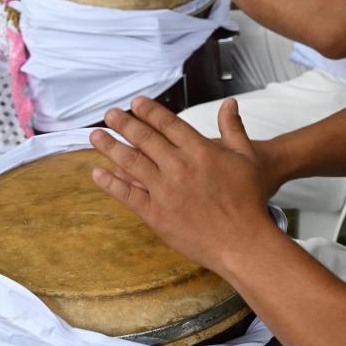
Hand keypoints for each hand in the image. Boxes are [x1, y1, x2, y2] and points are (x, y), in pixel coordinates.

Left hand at [89, 97, 274, 272]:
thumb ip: (234, 128)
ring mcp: (165, 191)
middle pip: (145, 139)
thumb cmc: (249, 200)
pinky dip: (111, 183)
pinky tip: (97, 173)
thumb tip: (229, 103)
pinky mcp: (157, 215)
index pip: (167, 124)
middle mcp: (178, 166)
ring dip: (110, 147)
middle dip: (124, 124)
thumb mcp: (246, 158)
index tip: (135, 103)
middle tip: (109, 114)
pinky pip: (128, 195)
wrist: (244, 241)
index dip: (149, 111)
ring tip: (95, 136)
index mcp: (199, 150)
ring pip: (131, 163)